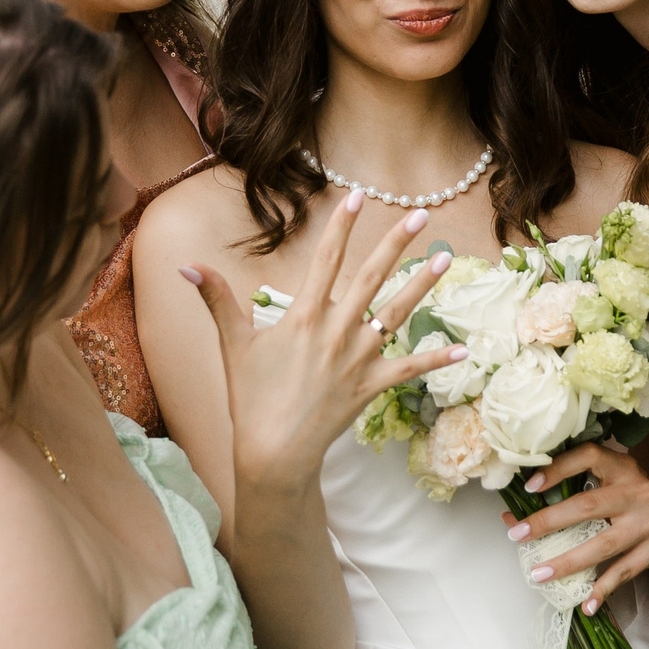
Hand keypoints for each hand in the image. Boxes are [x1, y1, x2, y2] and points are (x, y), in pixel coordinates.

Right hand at [180, 190, 466, 489]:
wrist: (273, 452)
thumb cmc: (250, 398)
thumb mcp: (232, 345)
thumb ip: (216, 300)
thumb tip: (186, 266)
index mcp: (304, 316)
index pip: (326, 260)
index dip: (342, 226)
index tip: (357, 195)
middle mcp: (337, 331)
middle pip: (371, 277)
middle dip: (395, 243)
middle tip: (419, 214)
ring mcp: (358, 358)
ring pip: (396, 313)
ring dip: (422, 284)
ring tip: (444, 257)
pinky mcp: (371, 386)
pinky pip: (408, 369)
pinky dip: (435, 359)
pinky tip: (462, 348)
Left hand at [504, 441, 648, 613]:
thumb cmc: (629, 498)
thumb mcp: (606, 484)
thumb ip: (566, 493)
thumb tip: (511, 516)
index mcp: (622, 467)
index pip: (588, 457)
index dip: (558, 469)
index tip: (530, 487)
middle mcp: (638, 491)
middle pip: (588, 505)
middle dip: (550, 521)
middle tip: (519, 535)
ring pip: (604, 544)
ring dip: (569, 561)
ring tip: (540, 574)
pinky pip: (624, 571)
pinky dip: (603, 588)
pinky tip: (586, 604)